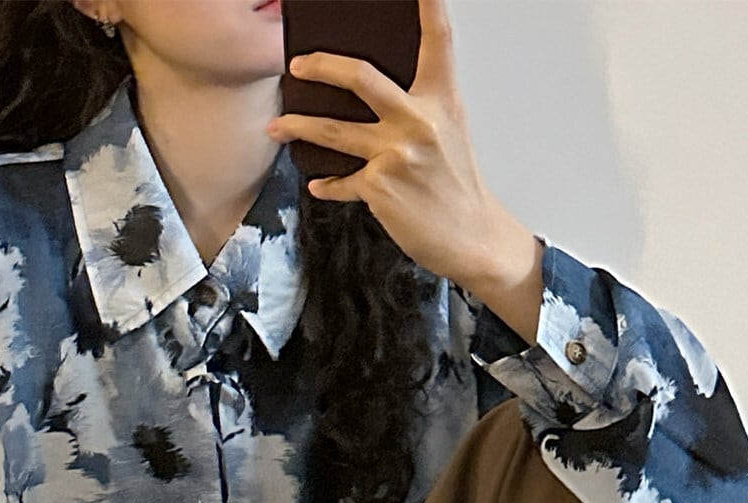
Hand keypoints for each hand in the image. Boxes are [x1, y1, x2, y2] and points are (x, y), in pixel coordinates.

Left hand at [265, 0, 515, 291]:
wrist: (470, 234)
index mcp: (442, 101)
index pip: (438, 42)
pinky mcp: (379, 188)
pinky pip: (342, 182)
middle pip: (362, 78)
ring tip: (278, 126)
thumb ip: (417, 110)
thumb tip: (376, 99)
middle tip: (299, 63)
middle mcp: (418, 121)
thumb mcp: (449, 134)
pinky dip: (328, 185)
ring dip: (299, 128)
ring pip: (334, 132)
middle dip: (323, 67)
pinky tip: (318, 183)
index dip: (431, 7)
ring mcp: (396, 154)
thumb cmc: (457, 187)